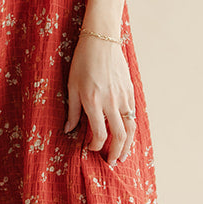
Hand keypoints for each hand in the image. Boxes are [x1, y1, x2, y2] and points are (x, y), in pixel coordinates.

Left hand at [63, 33, 136, 166]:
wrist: (101, 40)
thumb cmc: (82, 62)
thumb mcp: (71, 86)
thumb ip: (72, 111)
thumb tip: (69, 130)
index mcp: (93, 102)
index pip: (99, 134)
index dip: (95, 146)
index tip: (91, 149)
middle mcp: (110, 102)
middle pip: (119, 136)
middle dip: (116, 153)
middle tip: (112, 163)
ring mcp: (123, 96)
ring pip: (130, 127)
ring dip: (128, 145)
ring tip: (123, 155)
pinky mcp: (130, 90)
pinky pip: (133, 114)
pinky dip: (131, 128)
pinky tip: (127, 135)